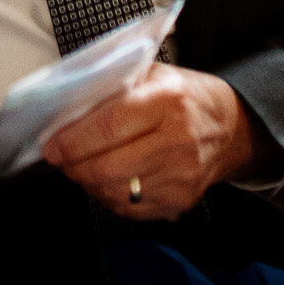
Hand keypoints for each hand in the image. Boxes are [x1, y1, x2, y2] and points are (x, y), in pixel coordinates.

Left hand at [43, 65, 263, 218]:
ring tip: (82, 166)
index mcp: (168, 100)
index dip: (73, 140)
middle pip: (108, 166)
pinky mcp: (181, 201)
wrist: (231, 127)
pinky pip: (130, 209)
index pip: (109, 125)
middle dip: (73, 165)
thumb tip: (66, 108)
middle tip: (61, 157)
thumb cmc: (186, 96)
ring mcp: (182, 176)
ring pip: (115, 191)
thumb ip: (113, 87)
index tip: (51, 145)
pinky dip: (109, 197)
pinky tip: (107, 180)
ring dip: (88, 182)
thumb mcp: (153, 75)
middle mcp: (178, 140)